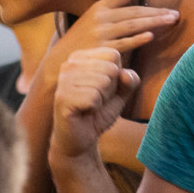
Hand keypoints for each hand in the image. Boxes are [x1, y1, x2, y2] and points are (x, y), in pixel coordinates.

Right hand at [39, 0, 178, 80]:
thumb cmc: (83, 43)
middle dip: (158, 10)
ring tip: (172, 20)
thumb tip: (139, 9)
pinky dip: (139, 38)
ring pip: (134, 24)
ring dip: (155, 21)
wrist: (61, 63)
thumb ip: (113, 14)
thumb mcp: (93, 22)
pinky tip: (151, 36)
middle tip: (176, 13)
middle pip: (135, 9)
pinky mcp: (103, 50)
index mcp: (99, 7)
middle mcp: (100, 17)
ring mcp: (101, 33)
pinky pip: (125, 42)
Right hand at [50, 47, 140, 162]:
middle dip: (110, 89)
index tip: (103, 89)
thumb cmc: (99, 112)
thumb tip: (125, 74)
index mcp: (81, 57)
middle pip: (110, 69)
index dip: (117, 76)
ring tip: (90, 106)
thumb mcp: (120, 94)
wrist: (81, 137)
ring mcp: (64, 80)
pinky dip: (95, 108)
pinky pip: (94, 98)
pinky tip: (84, 112)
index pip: (113, 55)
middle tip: (96, 100)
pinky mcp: (63, 97)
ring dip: (102, 100)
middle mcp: (69, 64)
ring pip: (103, 82)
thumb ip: (130, 81)